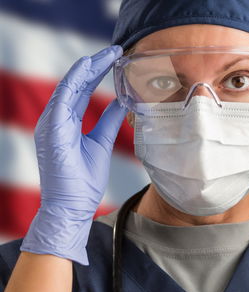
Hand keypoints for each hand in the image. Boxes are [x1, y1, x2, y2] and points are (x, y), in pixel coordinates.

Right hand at [21, 46, 126, 264]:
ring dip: (86, 69)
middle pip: (74, 85)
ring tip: (104, 54)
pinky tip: (87, 68)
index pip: (81, 91)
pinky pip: (62, 100)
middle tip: (115, 50)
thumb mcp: (102, 144)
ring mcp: (50, 125)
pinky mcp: (51, 131)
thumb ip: (109, 122)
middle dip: (94, 66)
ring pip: (67, 87)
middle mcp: (55, 120)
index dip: (96, 73)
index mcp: (65, 123)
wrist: (71, 206)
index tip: (115, 59)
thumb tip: (121, 102)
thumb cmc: (84, 181)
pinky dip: (74, 82)